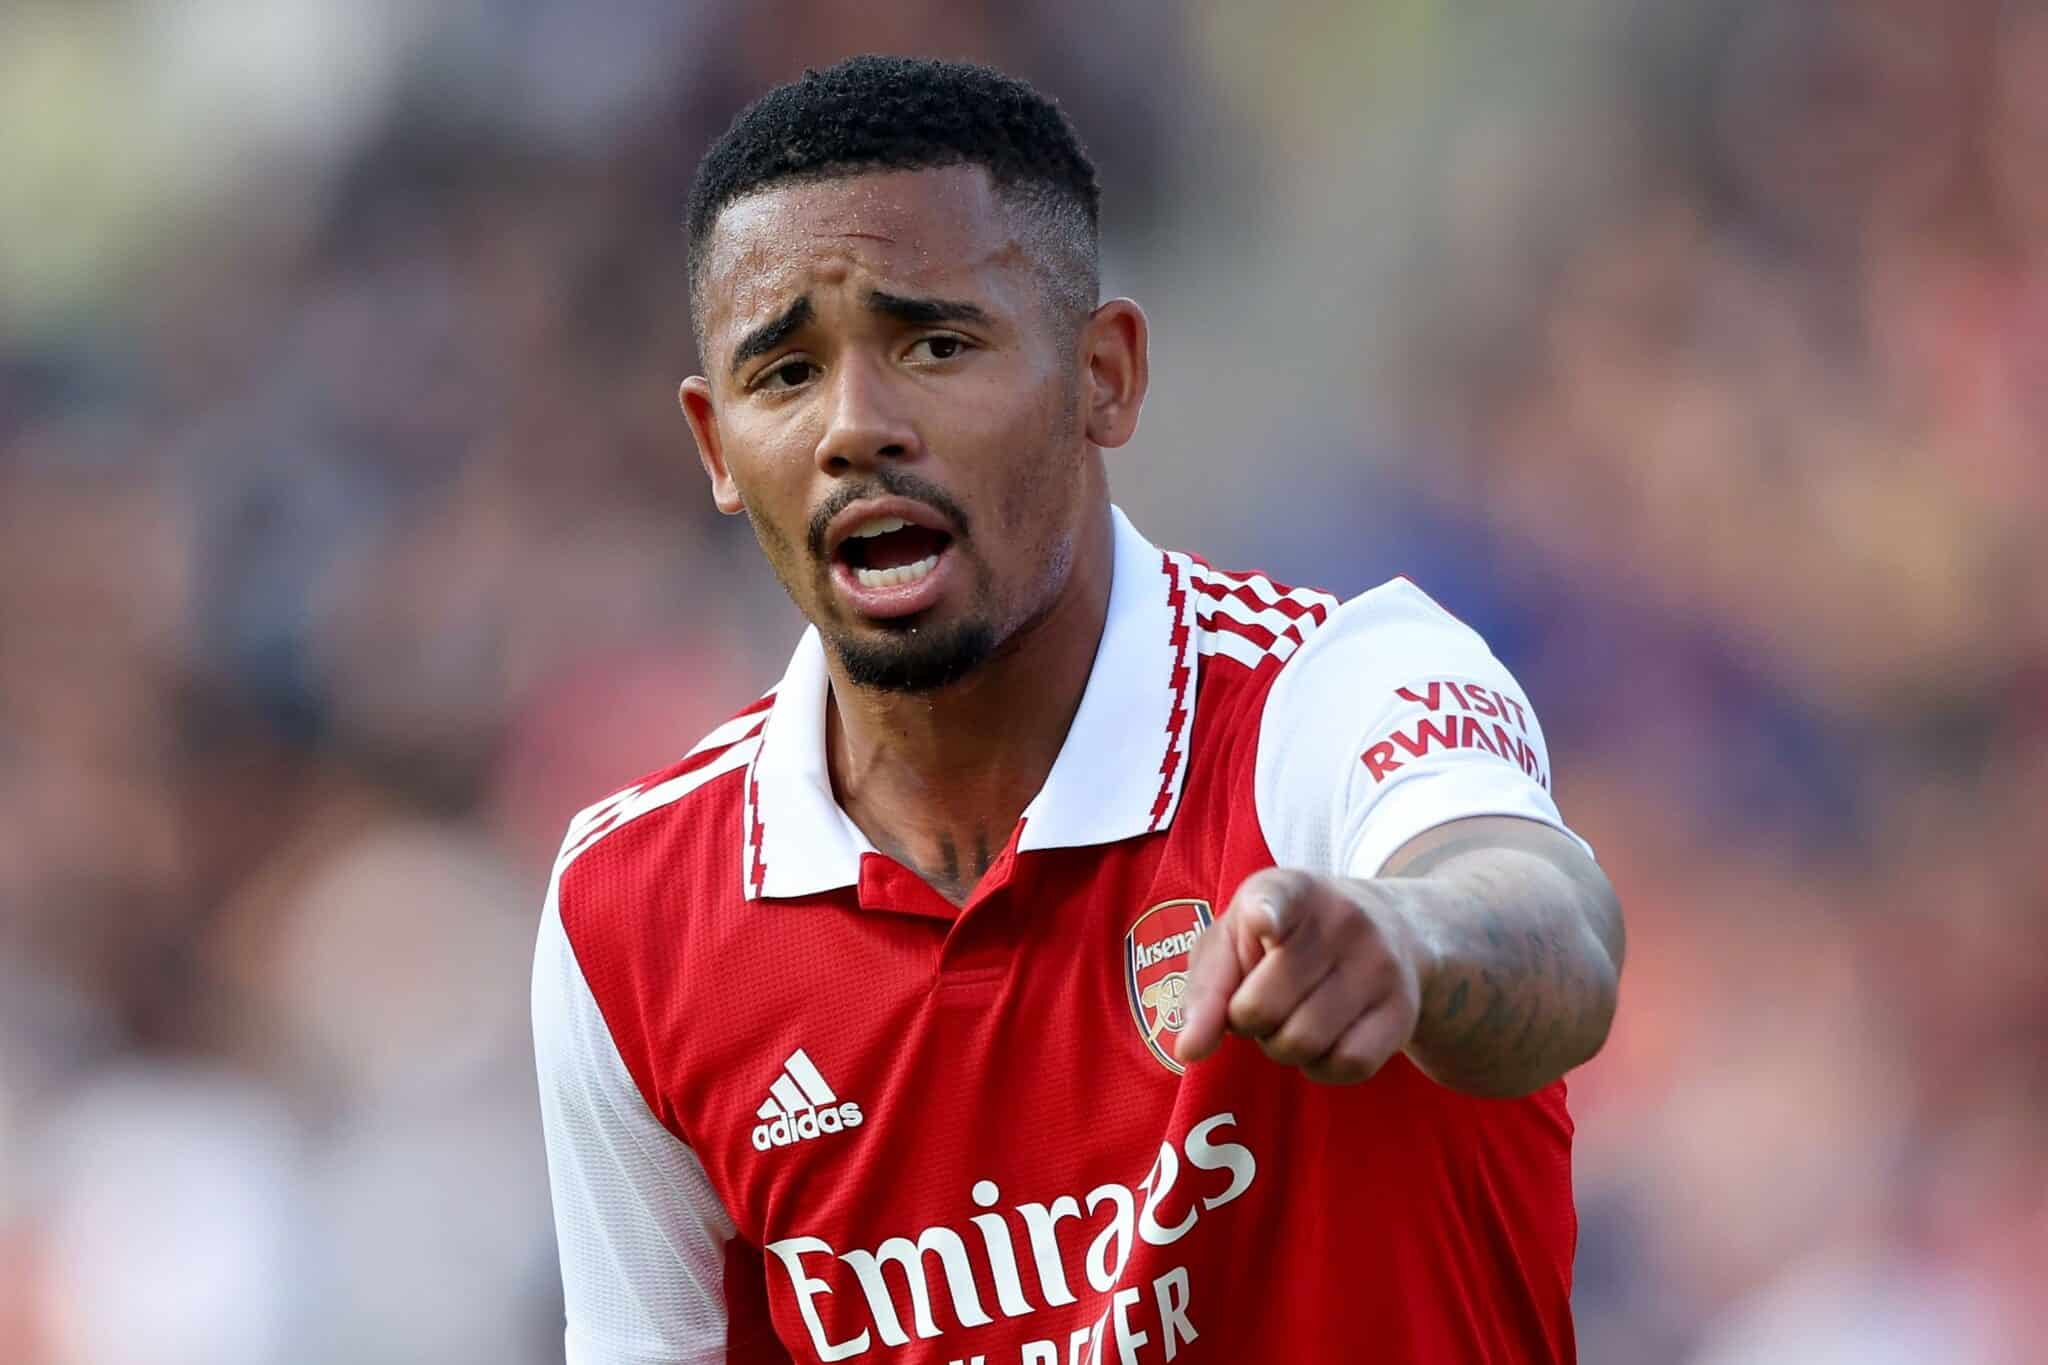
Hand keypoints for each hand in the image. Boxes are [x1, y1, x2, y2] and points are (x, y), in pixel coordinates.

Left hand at [1176, 869, 1431, 1083]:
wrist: (1389, 928)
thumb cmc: (1285, 938)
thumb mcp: (1238, 938)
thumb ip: (1207, 989)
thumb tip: (1189, 1050)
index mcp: (1290, 890)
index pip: (1277, 899)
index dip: (1267, 914)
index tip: (1265, 924)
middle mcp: (1341, 920)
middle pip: (1261, 1007)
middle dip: (1246, 1021)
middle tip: (1260, 1003)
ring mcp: (1378, 965)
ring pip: (1301, 1044)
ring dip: (1280, 1046)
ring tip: (1292, 1017)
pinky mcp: (1402, 1011)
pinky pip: (1344, 1066)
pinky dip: (1321, 1067)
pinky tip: (1324, 1039)